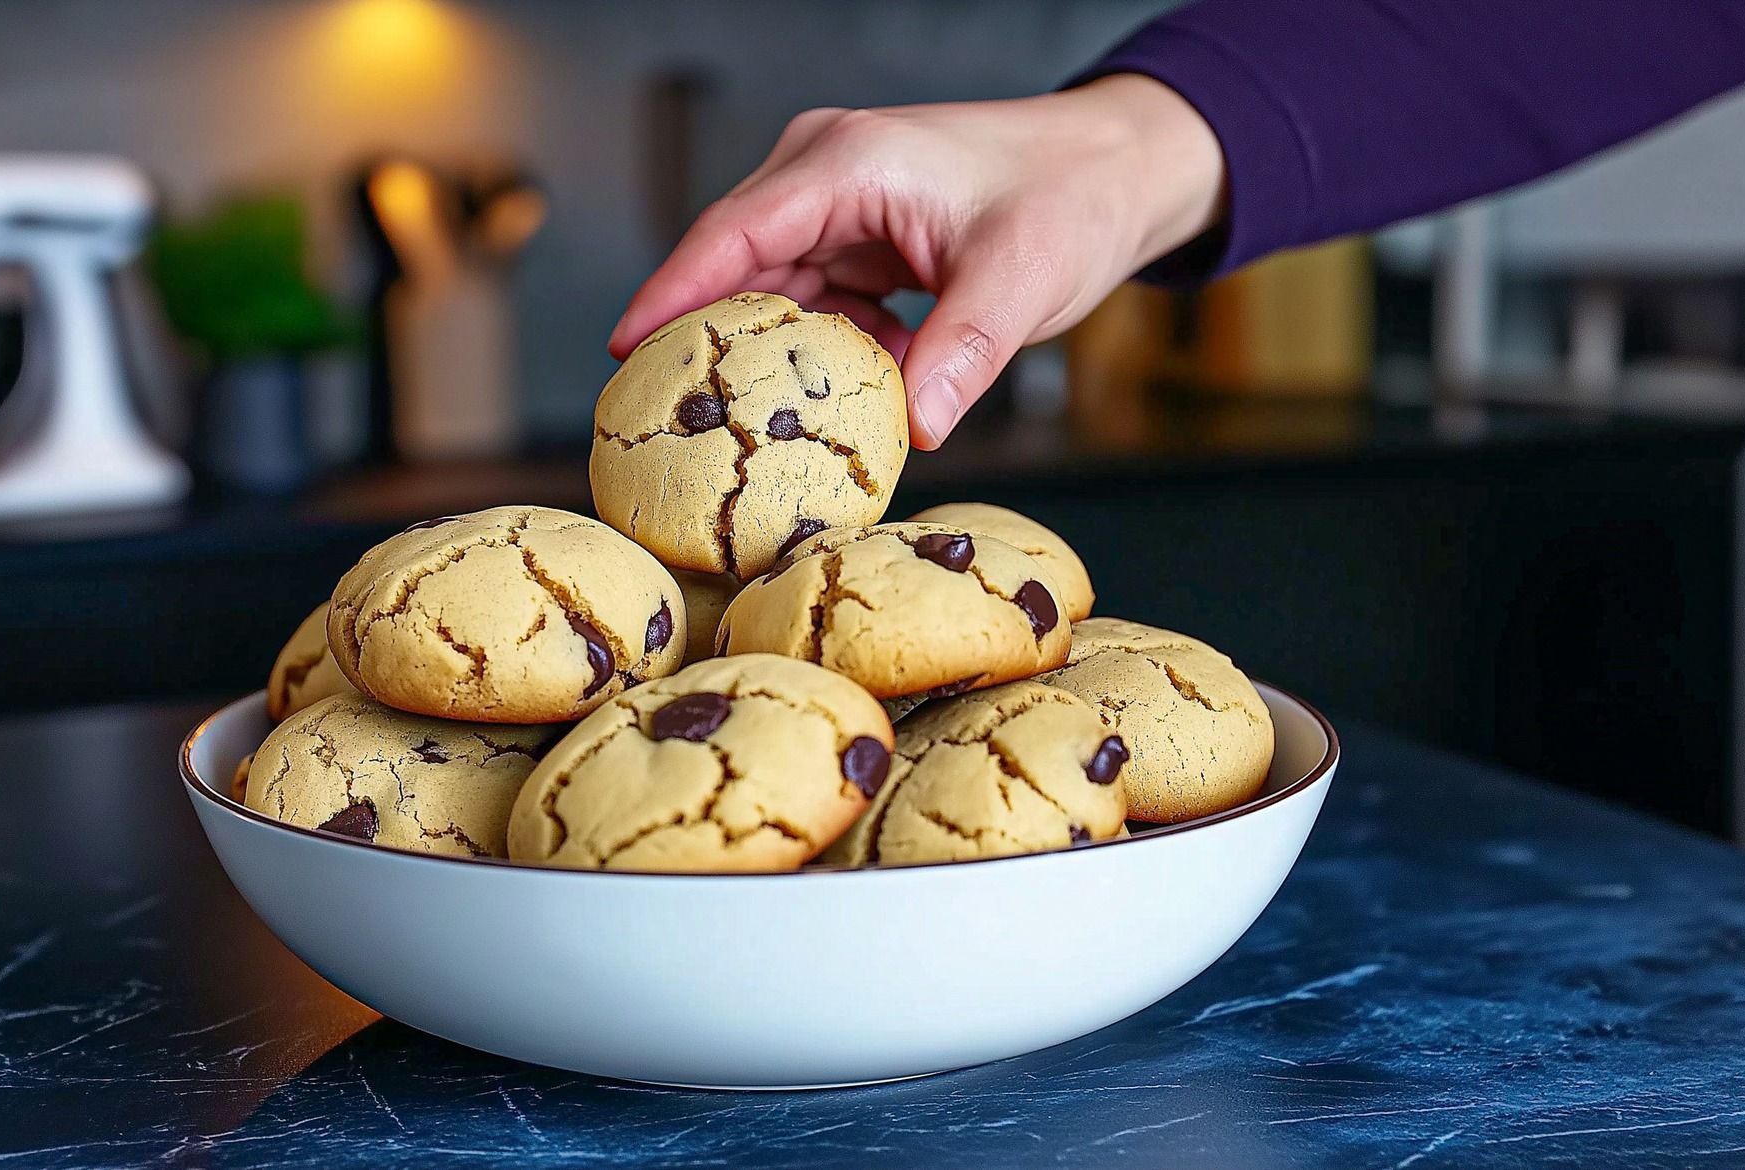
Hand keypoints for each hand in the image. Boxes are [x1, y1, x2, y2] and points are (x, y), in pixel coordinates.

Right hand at [608, 74, 1226, 448]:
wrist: (1120, 170)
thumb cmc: (1073, 195)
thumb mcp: (1023, 276)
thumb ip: (964, 351)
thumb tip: (918, 430)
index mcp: (849, 164)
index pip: (733, 234)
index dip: (671, 294)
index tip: (625, 356)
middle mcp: (827, 177)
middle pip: (733, 266)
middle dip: (704, 341)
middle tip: (667, 421)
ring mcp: (838, 210)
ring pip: (771, 293)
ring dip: (771, 358)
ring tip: (750, 429)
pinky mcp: (859, 243)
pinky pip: (813, 307)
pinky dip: (821, 354)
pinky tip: (845, 396)